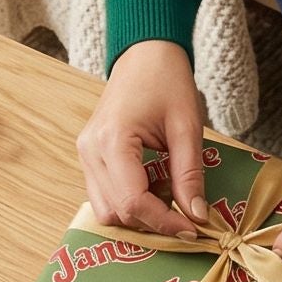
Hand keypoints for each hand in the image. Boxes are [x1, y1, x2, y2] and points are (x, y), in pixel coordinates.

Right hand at [77, 39, 211, 238]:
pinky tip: (154, 187)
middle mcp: (90, 150)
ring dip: (139, 215)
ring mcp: (85, 153)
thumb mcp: (187, 127)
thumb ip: (189, 175)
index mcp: (112, 141)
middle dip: (152, 222)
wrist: (145, 52)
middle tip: (187, 217)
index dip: (164, 223)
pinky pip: (103, 194)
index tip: (193, 229)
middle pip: (116, 212)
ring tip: (170, 198)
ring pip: (105, 209)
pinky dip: (129, 201)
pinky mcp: (89, 155)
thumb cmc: (167, 81)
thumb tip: (197, 217)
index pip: (133, 202)